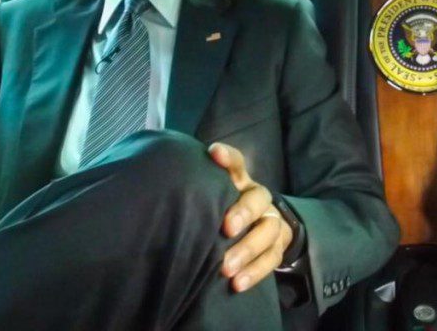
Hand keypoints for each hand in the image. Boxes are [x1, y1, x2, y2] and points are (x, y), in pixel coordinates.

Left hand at [208, 142, 293, 292]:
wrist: (255, 233)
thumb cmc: (220, 215)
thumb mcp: (210, 202)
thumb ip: (195, 196)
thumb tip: (158, 195)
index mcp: (239, 183)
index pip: (237, 164)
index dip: (228, 158)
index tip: (214, 153)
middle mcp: (258, 198)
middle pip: (258, 198)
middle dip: (244, 212)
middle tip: (227, 228)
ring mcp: (271, 222)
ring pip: (269, 230)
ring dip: (248, 249)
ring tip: (225, 268)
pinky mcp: (278, 246)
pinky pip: (272, 258)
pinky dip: (255, 271)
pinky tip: (237, 283)